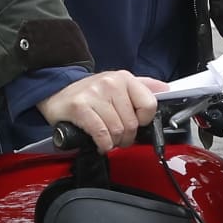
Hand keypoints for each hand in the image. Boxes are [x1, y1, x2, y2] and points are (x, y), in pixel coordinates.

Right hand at [38, 70, 164, 149]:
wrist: (56, 91)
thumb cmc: (90, 93)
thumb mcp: (118, 85)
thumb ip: (143, 87)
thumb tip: (166, 90)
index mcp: (124, 78)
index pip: (149, 105)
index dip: (143, 121)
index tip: (135, 124)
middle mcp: (111, 83)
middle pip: (132, 123)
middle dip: (126, 137)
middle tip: (118, 137)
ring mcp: (95, 94)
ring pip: (117, 130)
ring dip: (114, 142)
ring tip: (108, 139)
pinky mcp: (80, 107)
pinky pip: (101, 133)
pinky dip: (103, 144)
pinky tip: (100, 143)